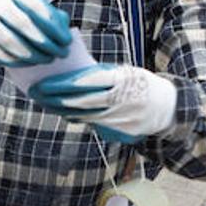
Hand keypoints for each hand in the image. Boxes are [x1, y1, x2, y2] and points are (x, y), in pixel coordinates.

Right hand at [0, 0, 71, 68]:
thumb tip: (64, 29)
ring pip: (10, 41)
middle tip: (60, 53)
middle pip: (23, 24)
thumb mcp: (25, 7)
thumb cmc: (9, 14)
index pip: (35, 6)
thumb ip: (47, 14)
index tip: (66, 40)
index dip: (53, 25)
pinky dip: (18, 61)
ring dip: (33, 54)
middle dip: (46, 42)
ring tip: (47, 59)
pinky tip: (30, 62)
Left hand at [26, 64, 176, 143]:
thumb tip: (69, 75)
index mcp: (123, 80)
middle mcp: (123, 101)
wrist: (168, 107)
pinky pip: (94, 125)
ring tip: (46, 102)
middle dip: (56, 98)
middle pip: (81, 102)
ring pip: (84, 116)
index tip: (44, 82)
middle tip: (37, 92)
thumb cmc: (140, 83)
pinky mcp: (122, 133)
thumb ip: (100, 74)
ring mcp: (123, 120)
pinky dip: (78, 118)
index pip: (87, 82)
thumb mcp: (125, 72)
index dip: (63, 84)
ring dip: (62, 109)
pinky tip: (65, 112)